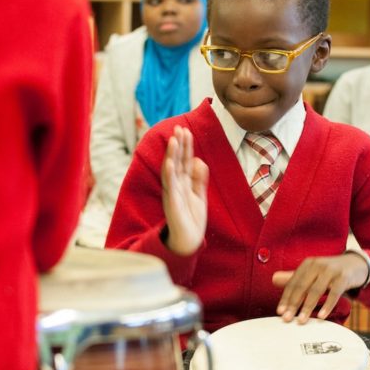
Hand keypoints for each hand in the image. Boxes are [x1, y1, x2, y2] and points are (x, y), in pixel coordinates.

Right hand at [162, 125, 208, 255]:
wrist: (189, 240)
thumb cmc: (192, 219)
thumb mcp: (199, 195)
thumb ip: (200, 179)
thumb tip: (200, 160)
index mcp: (184, 182)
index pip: (184, 160)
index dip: (186, 146)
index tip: (186, 131)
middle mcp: (176, 185)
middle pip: (177, 161)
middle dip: (178, 145)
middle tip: (179, 128)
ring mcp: (172, 192)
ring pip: (171, 170)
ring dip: (172, 155)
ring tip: (173, 140)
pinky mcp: (172, 202)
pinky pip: (170, 185)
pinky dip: (169, 173)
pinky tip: (170, 162)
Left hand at [272, 252, 368, 323]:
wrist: (356, 264)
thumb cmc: (331, 272)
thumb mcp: (313, 272)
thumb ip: (296, 278)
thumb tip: (274, 280)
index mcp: (307, 264)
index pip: (293, 283)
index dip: (285, 298)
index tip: (279, 311)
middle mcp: (317, 265)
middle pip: (302, 286)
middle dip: (293, 304)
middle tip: (286, 318)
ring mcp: (331, 270)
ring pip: (316, 290)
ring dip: (307, 307)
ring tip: (301, 320)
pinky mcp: (343, 277)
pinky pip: (334, 293)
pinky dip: (327, 305)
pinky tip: (321, 316)